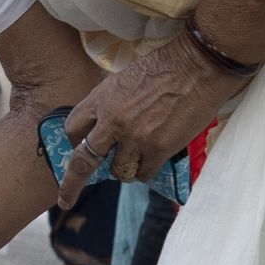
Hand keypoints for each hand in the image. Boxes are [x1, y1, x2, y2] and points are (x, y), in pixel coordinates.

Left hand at [54, 32, 240, 199]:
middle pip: (83, 161)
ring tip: (138, 157)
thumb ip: (111, 103)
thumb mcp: (125, 79)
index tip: (79, 147)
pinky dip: (146, 171)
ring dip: (124, 169)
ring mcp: (135, 138)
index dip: (75, 141)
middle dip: (72, 183)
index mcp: (101, 99)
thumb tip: (106, 125)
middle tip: (66, 198)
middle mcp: (112, 121)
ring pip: (117, 172)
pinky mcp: (158, 149)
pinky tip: (155, 159)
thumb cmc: (166, 66)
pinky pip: (143, 174)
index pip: (73, 128)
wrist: (198, 66)